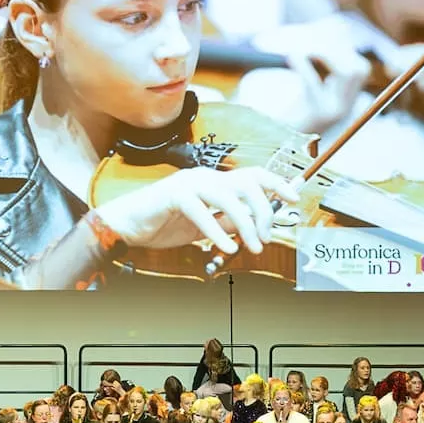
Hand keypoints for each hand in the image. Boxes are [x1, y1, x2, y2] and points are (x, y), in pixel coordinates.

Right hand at [94, 165, 299, 256]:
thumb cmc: (164, 223)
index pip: (253, 175)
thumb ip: (228, 223)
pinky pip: (201, 212)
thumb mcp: (205, 226)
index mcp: (214, 181)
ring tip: (251, 247)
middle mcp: (205, 177)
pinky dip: (216, 231)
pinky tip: (226, 247)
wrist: (128, 225)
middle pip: (246, 183)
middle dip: (263, 211)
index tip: (295, 197)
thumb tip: (255, 226)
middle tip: (265, 238)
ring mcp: (189, 183)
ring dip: (245, 224)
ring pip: (227, 197)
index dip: (277, 183)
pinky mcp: (173, 195)